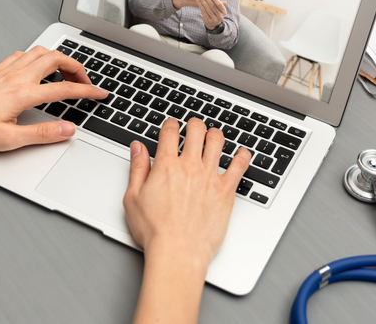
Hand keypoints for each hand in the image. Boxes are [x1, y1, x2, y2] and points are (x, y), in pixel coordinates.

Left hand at [0, 46, 107, 151]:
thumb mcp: (9, 140)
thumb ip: (42, 135)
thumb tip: (68, 130)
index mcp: (22, 94)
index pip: (65, 88)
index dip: (87, 91)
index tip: (100, 94)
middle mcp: (15, 77)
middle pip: (56, 58)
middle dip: (77, 67)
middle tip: (85, 82)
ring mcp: (5, 71)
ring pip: (40, 52)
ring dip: (59, 58)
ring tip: (66, 73)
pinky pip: (22, 54)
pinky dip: (37, 57)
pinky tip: (36, 69)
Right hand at [123, 118, 250, 268]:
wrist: (178, 252)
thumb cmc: (155, 231)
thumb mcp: (133, 198)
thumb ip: (137, 168)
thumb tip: (137, 148)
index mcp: (166, 166)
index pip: (170, 132)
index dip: (170, 124)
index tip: (171, 126)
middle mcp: (190, 167)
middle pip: (196, 130)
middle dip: (194, 124)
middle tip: (193, 126)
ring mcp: (210, 178)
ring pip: (217, 141)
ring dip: (214, 134)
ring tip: (212, 136)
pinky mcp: (226, 191)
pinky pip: (239, 166)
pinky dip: (242, 156)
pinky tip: (242, 153)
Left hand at [197, 0, 227, 30]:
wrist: (213, 24)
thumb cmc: (215, 12)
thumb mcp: (218, 8)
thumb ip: (217, 1)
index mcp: (224, 11)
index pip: (219, 4)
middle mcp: (220, 16)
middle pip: (212, 6)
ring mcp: (214, 19)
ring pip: (207, 8)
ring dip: (202, 1)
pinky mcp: (208, 21)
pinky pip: (203, 11)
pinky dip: (200, 5)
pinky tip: (197, 0)